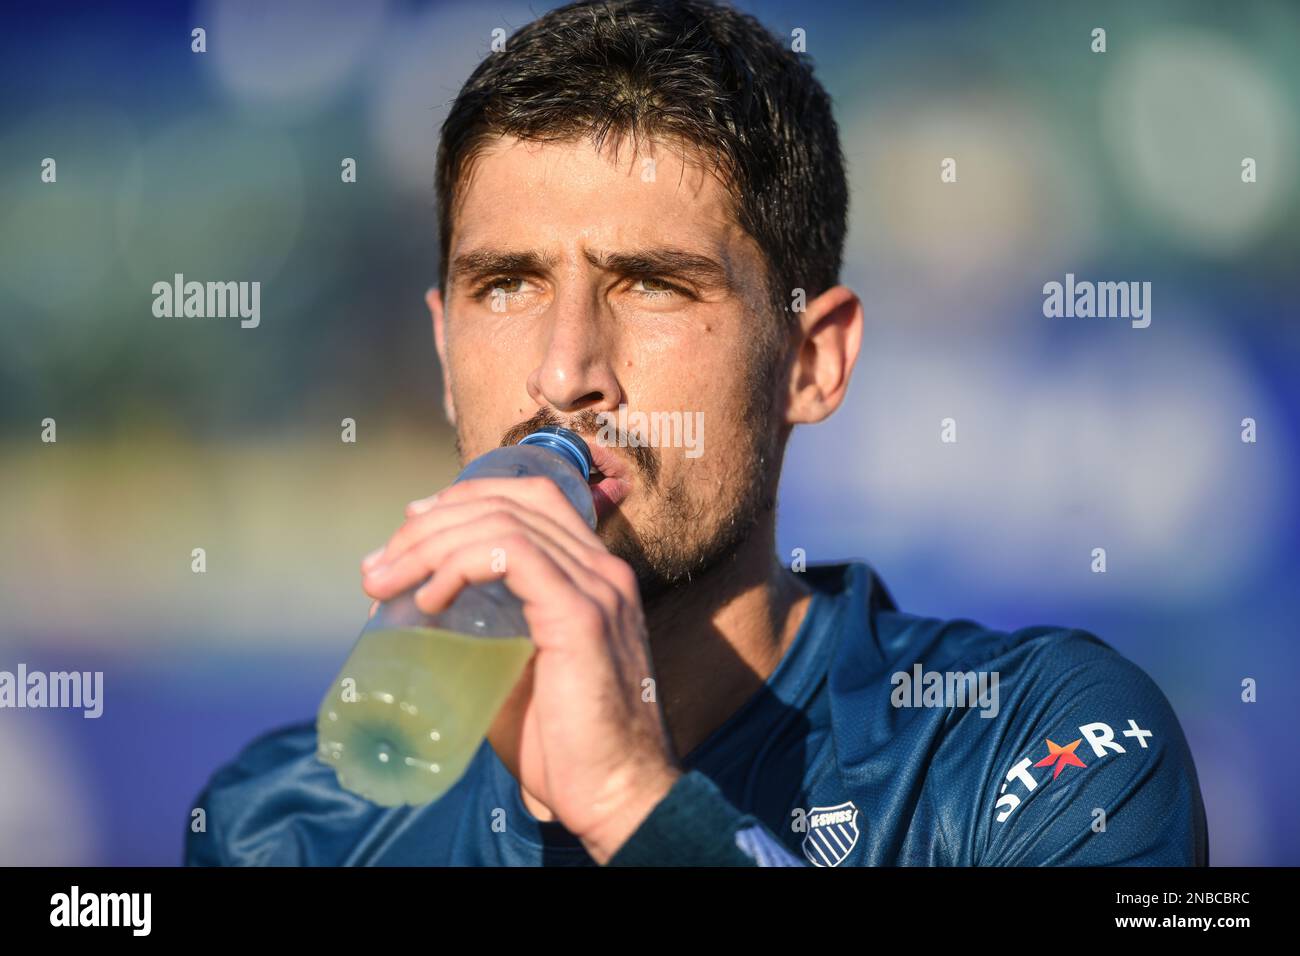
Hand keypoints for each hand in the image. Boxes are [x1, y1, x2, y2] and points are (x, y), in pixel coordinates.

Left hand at [359, 475, 682, 862]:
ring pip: (502, 523)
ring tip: (385, 584)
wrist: (616, 794)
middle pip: (509, 502)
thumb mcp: (515, 673)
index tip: (411, 524)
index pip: (532, 497)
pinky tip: (428, 598)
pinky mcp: (580, 615)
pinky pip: (511, 554)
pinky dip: (459, 564)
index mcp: (594, 576)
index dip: (466, 497)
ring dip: (430, 545)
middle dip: (430, 524)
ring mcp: (597, 588)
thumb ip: (482, 636)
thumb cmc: (563, 747)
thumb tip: (409, 617)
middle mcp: (602, 570)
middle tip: (379, 568)